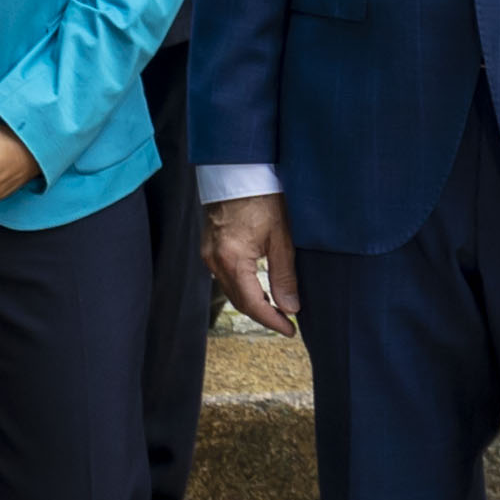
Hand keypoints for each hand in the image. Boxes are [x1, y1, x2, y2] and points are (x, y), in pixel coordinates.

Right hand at [204, 192, 300, 336]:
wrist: (238, 169)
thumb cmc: (262, 197)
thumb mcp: (281, 236)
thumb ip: (284, 275)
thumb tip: (290, 307)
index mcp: (232, 259)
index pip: (252, 304)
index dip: (272, 321)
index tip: (290, 330)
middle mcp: (215, 260)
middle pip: (239, 300)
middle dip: (263, 315)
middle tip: (286, 323)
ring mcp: (209, 253)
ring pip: (231, 289)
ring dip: (252, 302)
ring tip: (276, 309)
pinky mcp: (209, 245)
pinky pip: (225, 275)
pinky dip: (242, 287)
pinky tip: (258, 287)